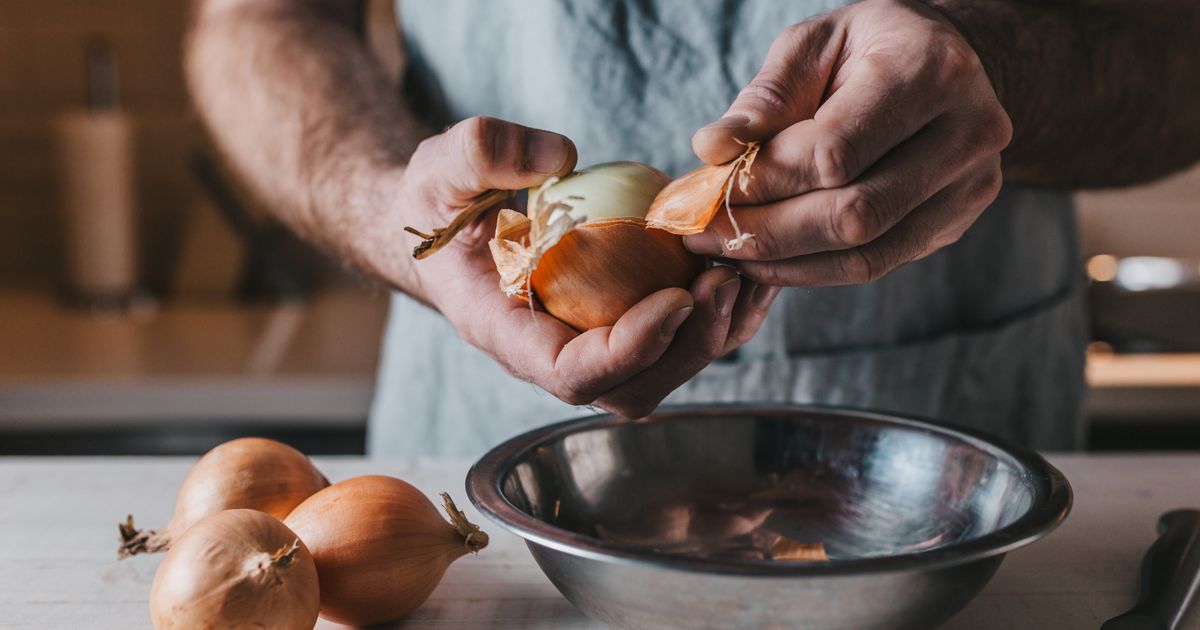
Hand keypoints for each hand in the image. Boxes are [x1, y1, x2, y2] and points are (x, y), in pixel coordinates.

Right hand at [398, 116, 779, 416]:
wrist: (442, 223)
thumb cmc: (436, 200)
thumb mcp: (440, 166)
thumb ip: (482, 152)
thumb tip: (560, 156)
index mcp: (504, 333)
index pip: (571, 374)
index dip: (629, 350)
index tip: (676, 297)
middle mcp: (550, 353)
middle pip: (631, 387)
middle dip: (688, 346)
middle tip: (725, 278)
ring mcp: (586, 345)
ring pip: (662, 372)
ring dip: (713, 333)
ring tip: (743, 269)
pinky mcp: (615, 324)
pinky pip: (675, 339)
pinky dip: (717, 314)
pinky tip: (743, 266)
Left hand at [689, 0, 1010, 285]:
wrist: (952, 64)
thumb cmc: (869, 47)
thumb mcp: (815, 44)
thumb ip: (765, 96)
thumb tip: (711, 149)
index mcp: (930, 69)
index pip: (834, 152)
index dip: (765, 181)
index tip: (708, 191)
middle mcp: (968, 131)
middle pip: (854, 213)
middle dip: (767, 231)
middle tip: (703, 235)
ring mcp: (970, 186)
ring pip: (865, 253)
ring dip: (783, 262)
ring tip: (726, 251)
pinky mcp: (955, 223)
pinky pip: (875, 265)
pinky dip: (811, 270)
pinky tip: (768, 260)